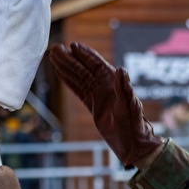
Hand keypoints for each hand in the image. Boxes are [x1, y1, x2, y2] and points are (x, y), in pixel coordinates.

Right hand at [49, 42, 163, 167]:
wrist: (132, 143)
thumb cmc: (134, 123)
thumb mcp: (129, 105)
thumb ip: (124, 88)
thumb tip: (120, 69)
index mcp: (113, 82)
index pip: (96, 64)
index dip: (84, 54)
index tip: (72, 45)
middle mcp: (105, 85)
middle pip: (83, 68)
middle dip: (70, 58)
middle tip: (55, 49)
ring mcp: (98, 95)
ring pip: (78, 77)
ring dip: (66, 67)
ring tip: (53, 58)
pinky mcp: (93, 105)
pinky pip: (78, 90)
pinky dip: (69, 81)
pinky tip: (60, 73)